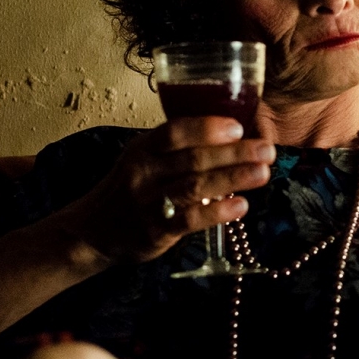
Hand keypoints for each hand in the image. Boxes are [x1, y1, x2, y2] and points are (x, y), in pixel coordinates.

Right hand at [54, 116, 273, 263]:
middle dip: (234, 153)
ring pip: (195, 186)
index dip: (206, 128)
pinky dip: (218, 212)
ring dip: (233, 178)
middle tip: (267, 150)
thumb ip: (178, 148)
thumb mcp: (144, 158)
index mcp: (143, 148)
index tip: (238, 126)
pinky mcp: (155, 231)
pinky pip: (190, 219)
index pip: (174, 132)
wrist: (91, 232)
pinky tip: (241, 206)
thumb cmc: (130, 188)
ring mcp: (148, 202)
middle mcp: (144, 172)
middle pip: (193, 158)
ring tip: (263, 173)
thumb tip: (234, 133)